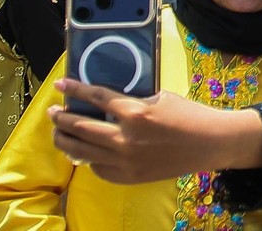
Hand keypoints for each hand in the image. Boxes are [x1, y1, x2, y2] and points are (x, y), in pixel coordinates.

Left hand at [49, 81, 261, 183]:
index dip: (75, 89)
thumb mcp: (156, 97)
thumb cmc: (186, 114)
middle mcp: (125, 139)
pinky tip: (84, 150)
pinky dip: (88, 158)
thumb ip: (130, 100)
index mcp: (134, 112)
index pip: (95, 97)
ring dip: (67, 140)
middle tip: (52, 111)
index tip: (59, 84)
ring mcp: (126, 162)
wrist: (209, 143)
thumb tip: (104, 99)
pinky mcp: (130, 178)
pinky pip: (99, 168)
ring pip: (84, 151)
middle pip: (82, 127)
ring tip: (57, 132)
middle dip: (61, 118)